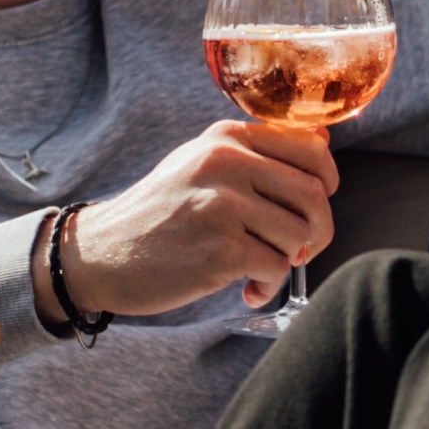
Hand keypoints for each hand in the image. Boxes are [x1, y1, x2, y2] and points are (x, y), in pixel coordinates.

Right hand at [55, 121, 337, 319]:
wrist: (102, 254)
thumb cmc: (160, 214)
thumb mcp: (201, 165)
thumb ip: (259, 153)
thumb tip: (326, 140)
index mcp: (227, 138)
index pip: (312, 148)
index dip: (327, 181)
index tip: (313, 205)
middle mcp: (226, 163)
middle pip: (314, 195)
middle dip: (317, 231)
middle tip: (298, 250)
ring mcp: (222, 205)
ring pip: (300, 234)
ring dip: (288, 261)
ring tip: (259, 269)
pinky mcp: (219, 249)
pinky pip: (276, 268)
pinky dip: (268, 285)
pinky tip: (245, 289)